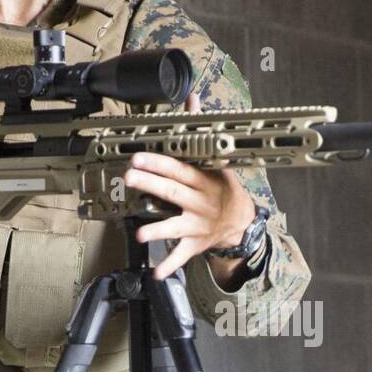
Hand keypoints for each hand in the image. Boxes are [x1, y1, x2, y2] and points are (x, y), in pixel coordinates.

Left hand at [124, 91, 256, 279]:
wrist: (242, 221)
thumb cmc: (223, 186)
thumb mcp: (216, 158)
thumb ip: (198, 129)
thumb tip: (191, 98)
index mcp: (203, 180)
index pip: (179, 168)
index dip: (159, 162)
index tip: (139, 156)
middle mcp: (199, 202)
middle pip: (172, 192)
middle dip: (150, 185)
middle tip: (129, 178)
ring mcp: (197, 225)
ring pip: (175, 226)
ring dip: (158, 230)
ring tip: (141, 233)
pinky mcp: (195, 244)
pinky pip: (182, 255)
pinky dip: (170, 265)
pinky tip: (156, 273)